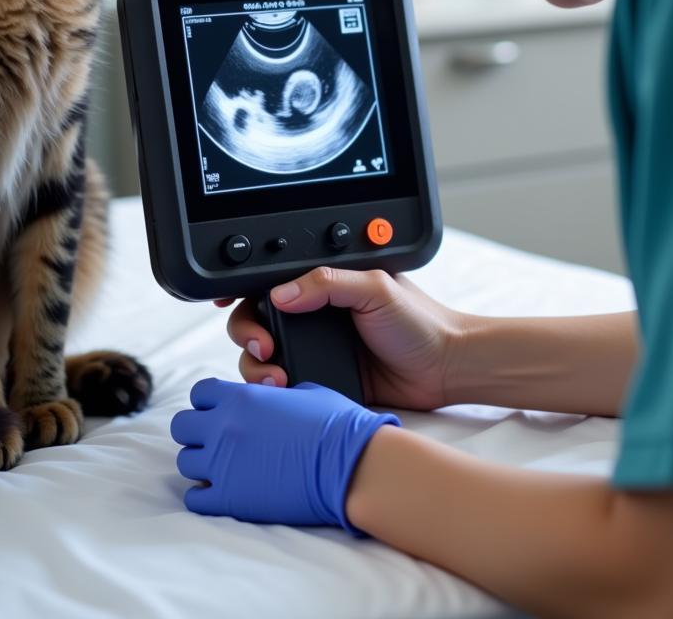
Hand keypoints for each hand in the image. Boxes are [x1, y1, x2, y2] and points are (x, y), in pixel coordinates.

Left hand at [170, 377, 398, 531]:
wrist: (350, 467)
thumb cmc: (337, 426)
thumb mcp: (306, 393)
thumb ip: (275, 395)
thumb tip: (273, 397)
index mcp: (241, 397)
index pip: (200, 392)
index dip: (210, 402)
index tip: (222, 411)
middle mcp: (224, 427)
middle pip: (182, 426)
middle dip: (197, 432)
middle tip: (217, 441)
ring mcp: (223, 465)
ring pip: (185, 463)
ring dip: (202, 465)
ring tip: (223, 470)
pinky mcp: (229, 499)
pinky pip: (195, 499)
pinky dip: (204, 497)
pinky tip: (223, 493)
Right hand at [218, 268, 468, 409]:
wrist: (446, 368)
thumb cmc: (420, 321)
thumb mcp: (376, 286)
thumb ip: (328, 283)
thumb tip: (281, 292)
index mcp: (323, 284)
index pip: (272, 281)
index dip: (244, 289)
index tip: (226, 299)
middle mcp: (313, 314)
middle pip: (256, 319)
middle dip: (246, 331)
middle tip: (261, 345)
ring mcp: (315, 348)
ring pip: (263, 354)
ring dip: (255, 363)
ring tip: (273, 375)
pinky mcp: (321, 379)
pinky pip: (284, 384)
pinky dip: (273, 387)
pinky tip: (281, 390)